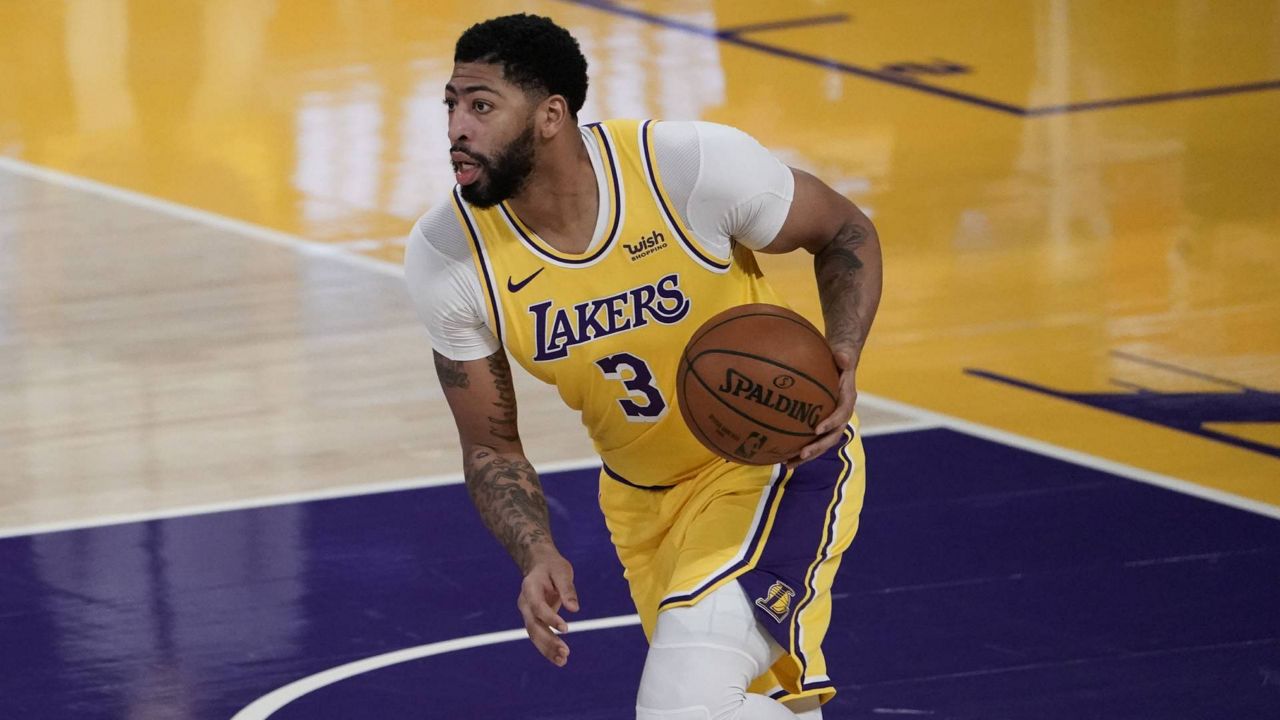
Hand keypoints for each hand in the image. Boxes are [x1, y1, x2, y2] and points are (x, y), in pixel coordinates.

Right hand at [516, 548, 579, 666]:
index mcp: (530, 587)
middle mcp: (525, 602)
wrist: (539, 565)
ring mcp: (527, 612)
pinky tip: (559, 659)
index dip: (550, 618)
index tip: (566, 629)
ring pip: (533, 634)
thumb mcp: (562, 571)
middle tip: (565, 653)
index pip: (538, 607)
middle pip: (533, 625)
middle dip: (547, 641)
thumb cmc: (553, 567)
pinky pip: (538, 636)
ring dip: (547, 649)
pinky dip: (547, 648)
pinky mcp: (533, 619)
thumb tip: (575, 609)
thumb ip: (567, 589)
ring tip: (563, 661)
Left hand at [787, 346, 856, 467]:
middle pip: (832, 437)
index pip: (841, 415)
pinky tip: (780, 456)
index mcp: (847, 401)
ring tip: (788, 464)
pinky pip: (811, 439)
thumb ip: (844, 357)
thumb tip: (842, 356)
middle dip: (818, 447)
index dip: (831, 423)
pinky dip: (798, 449)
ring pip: (821, 443)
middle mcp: (841, 416)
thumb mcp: (843, 356)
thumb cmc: (840, 360)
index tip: (817, 429)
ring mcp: (831, 423)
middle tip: (802, 454)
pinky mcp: (821, 425)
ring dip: (806, 456)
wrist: (842, 366)